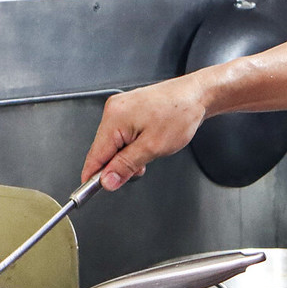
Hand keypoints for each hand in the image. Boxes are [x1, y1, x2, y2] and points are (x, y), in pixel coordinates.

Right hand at [82, 77, 209, 189]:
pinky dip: (132, 145)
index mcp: (115, 118)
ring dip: (128, 155)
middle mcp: (114, 110)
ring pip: (114, 144)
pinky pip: (122, 135)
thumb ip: (126, 166)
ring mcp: (120, 109)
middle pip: (103, 150)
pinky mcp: (128, 110)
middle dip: (118, 165)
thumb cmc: (180, 114)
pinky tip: (148, 142)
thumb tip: (107, 180)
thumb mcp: (153, 147)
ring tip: (150, 149)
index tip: (90, 192)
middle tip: (140, 166)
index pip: (95, 155)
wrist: (196, 96)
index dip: (92, 176)